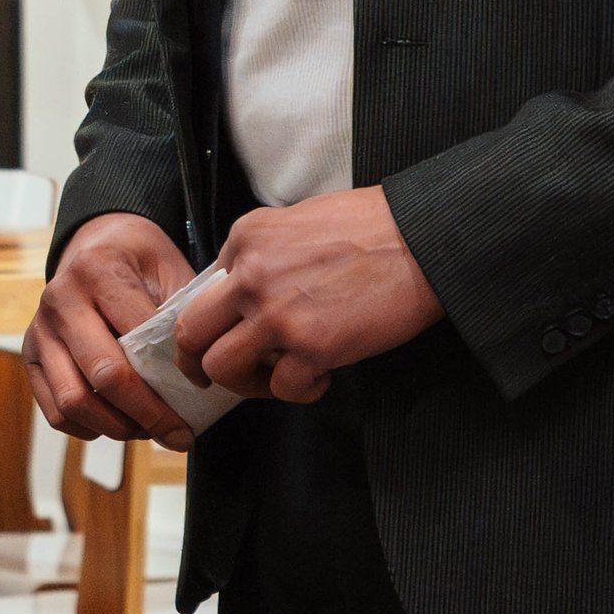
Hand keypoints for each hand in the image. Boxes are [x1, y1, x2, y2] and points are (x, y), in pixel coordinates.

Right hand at [22, 214, 196, 446]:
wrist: (95, 243)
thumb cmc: (139, 262)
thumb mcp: (170, 269)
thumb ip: (182, 314)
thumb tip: (198, 374)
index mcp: (97, 272)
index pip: (138, 337)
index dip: (175, 374)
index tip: (201, 392)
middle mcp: (60, 300)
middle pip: (103, 375)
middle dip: (148, 414)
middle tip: (179, 434)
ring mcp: (39, 329)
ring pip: (73, 400)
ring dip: (117, 427)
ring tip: (148, 430)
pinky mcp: (29, 355)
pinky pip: (54, 410)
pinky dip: (88, 428)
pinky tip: (117, 422)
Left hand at [183, 187, 441, 403]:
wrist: (422, 240)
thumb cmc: (373, 227)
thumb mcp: (298, 221)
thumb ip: (265, 253)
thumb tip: (248, 288)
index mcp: (245, 239)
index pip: (204, 290)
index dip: (217, 318)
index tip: (233, 332)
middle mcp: (249, 275)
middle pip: (191, 331)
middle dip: (194, 360)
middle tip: (208, 374)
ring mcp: (276, 313)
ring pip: (221, 368)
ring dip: (243, 383)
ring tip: (272, 379)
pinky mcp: (311, 347)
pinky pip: (283, 388)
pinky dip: (299, 392)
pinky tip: (321, 378)